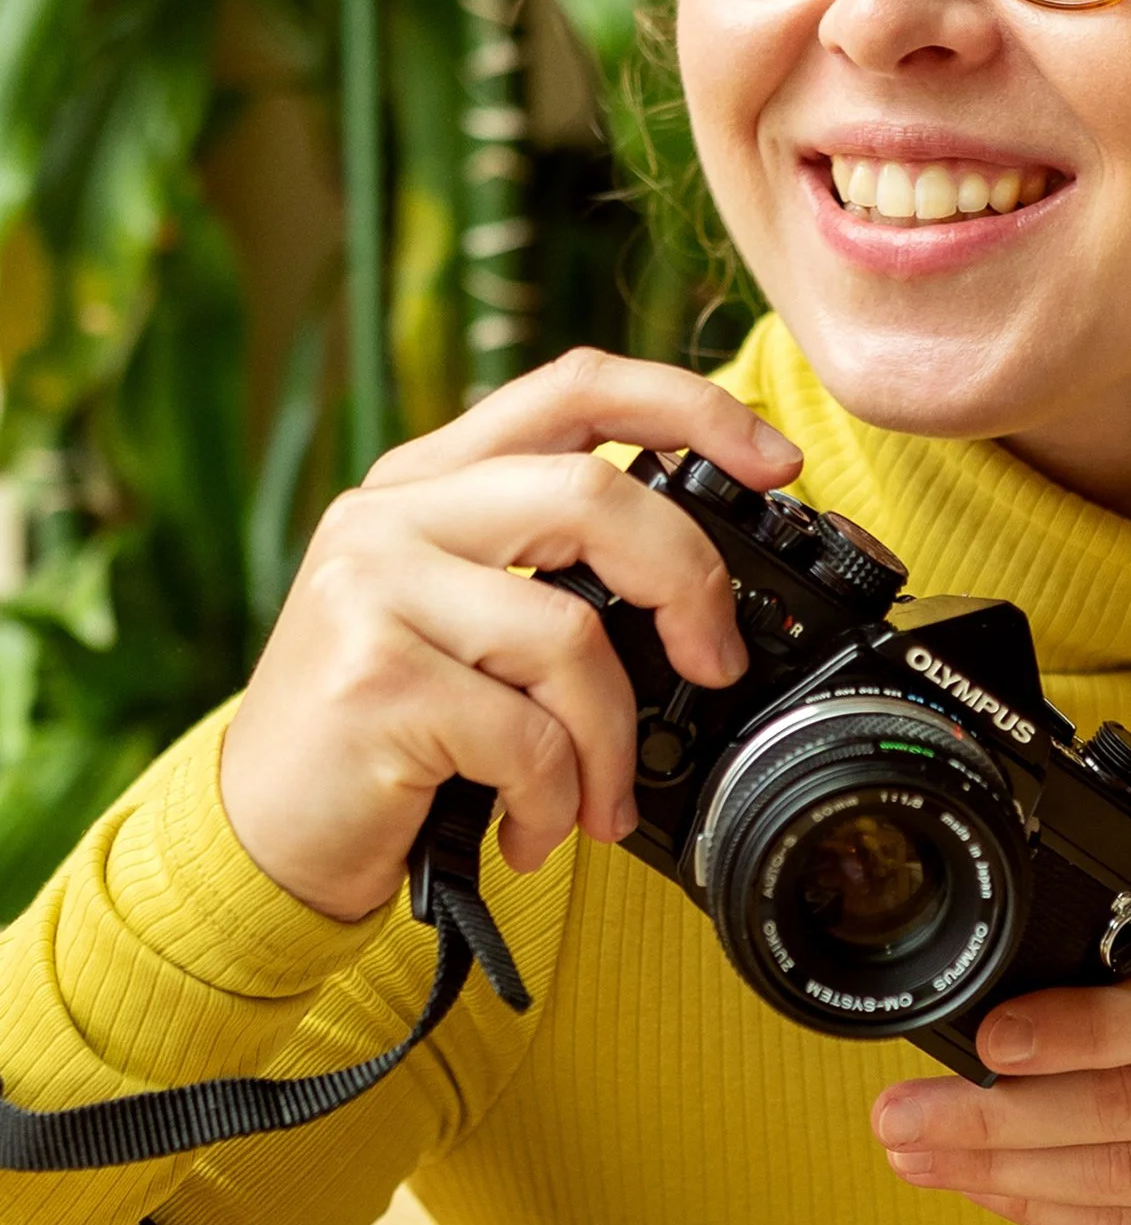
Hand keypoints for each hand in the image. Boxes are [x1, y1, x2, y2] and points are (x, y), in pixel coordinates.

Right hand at [223, 351, 800, 922]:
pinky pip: (528, 736)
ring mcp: (373, 590)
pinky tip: (531, 832)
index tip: (775, 462)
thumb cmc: (389, 734)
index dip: (687, 405)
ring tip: (597, 803)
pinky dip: (555, 798)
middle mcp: (391, 514)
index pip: (572, 386)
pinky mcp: (373, 682)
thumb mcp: (460, 624)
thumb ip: (548, 572)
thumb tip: (704, 590)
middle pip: (592, 494)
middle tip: (715, 665)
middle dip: (686, 585)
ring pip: (572, 635)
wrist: (261, 838)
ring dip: (611, 743)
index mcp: (427, 481)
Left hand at [870, 938, 1130, 1224]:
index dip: (1080, 1028)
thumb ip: (1116, 1011)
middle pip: (1130, 1102)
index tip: (991, 1041)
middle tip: (902, 1114)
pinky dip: (1040, 1210)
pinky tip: (983, 1190)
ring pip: (1120, 1175)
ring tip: (918, 1155)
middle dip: (997, 1112)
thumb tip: (978, 1036)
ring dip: (1000, 1168)